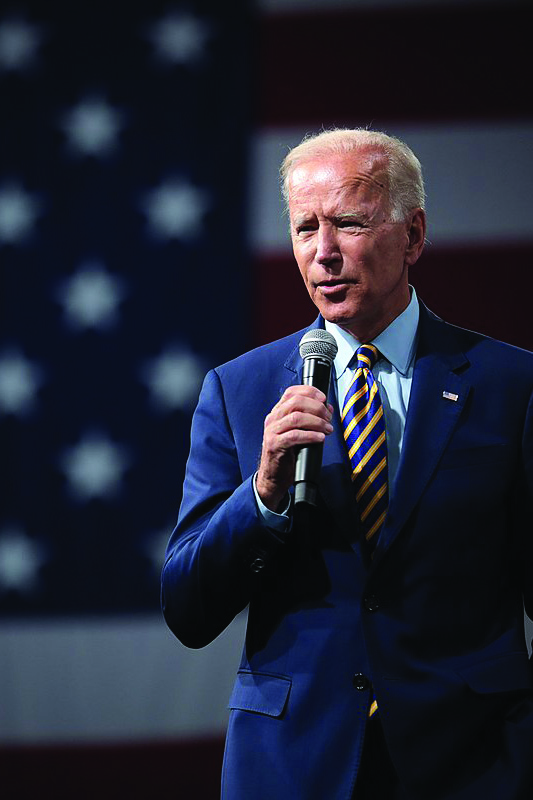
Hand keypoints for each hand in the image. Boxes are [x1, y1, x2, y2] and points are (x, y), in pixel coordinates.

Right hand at [256, 385, 333, 511]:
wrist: (273, 476)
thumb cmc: (287, 454)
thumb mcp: (298, 432)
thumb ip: (310, 419)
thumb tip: (328, 408)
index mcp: (277, 412)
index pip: (291, 392)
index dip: (310, 392)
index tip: (324, 398)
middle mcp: (273, 419)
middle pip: (296, 402)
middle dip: (317, 408)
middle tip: (329, 417)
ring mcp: (271, 431)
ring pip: (296, 417)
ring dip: (316, 422)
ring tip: (327, 429)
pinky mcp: (274, 445)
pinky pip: (294, 436)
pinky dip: (310, 435)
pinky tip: (320, 438)